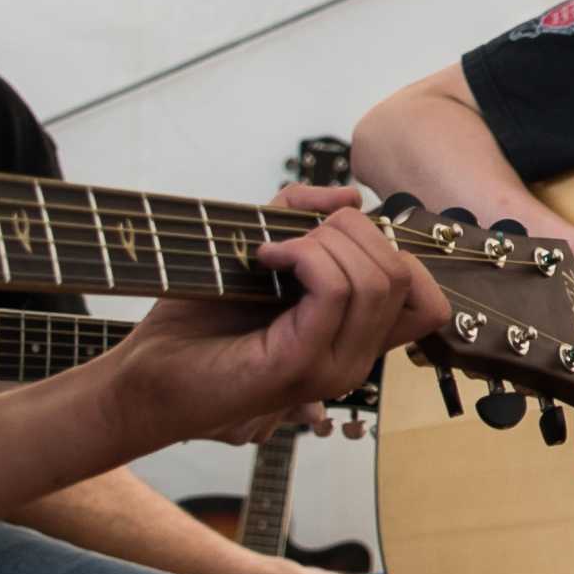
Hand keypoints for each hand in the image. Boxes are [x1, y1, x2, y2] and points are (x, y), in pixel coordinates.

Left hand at [106, 186, 436, 447]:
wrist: (145, 378)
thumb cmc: (197, 323)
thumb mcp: (258, 253)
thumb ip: (300, 217)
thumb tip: (350, 195)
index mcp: (354, 341)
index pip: (427, 302)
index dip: (394, 252)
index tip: (331, 238)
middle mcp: (354, 360)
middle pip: (403, 275)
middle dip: (354, 232)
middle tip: (294, 236)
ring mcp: (331, 368)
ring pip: (376, 279)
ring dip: (325, 242)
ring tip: (275, 249)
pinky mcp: (299, 365)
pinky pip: (334, 291)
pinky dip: (303, 256)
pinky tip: (265, 258)